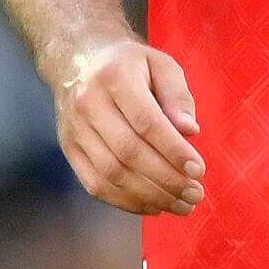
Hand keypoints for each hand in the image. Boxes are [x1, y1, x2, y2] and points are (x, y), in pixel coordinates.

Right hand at [52, 38, 204, 217]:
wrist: (79, 62)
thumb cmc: (130, 66)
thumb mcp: (161, 65)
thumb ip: (178, 96)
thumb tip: (190, 131)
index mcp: (114, 76)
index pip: (146, 121)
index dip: (173, 150)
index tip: (199, 170)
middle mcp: (88, 103)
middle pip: (128, 152)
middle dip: (166, 179)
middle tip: (195, 195)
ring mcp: (74, 129)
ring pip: (111, 174)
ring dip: (150, 196)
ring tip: (182, 205)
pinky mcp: (69, 149)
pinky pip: (96, 185)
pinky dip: (127, 202)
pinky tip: (155, 206)